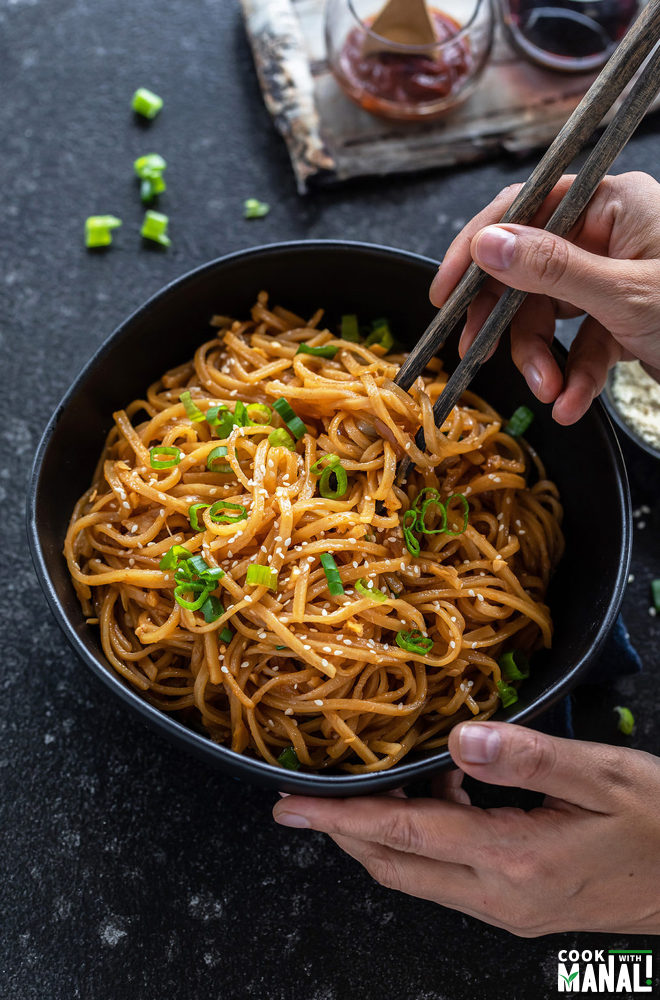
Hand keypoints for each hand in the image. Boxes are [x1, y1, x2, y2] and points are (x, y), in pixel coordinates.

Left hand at [272, 722, 659, 935]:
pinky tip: (451, 788)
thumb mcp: (602, 777)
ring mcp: (507, 905)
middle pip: (395, 865)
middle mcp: (499, 894)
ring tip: (388, 779)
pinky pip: (450, 871)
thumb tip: (462, 737)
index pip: (403, 837)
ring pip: (418, 872)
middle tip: (312, 793)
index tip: (290, 808)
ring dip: (388, 830)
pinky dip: (430, 832)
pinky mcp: (519, 903)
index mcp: (514, 860)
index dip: (339, 820)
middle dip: (345, 830)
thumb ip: (529, 756)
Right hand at [429, 171, 659, 424]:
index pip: (523, 209)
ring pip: (550, 314)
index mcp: (612, 204)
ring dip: (544, 361)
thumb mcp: (625, 295)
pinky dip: (575, 376)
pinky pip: (581, 343)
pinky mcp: (623, 319)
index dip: (477, 249)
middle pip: (528, 270)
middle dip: (511, 324)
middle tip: (477, 356)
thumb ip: (552, 269)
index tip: (445, 294)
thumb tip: (487, 245)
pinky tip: (572, 404)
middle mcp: (609, 234)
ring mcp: (615, 278)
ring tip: (551, 394)